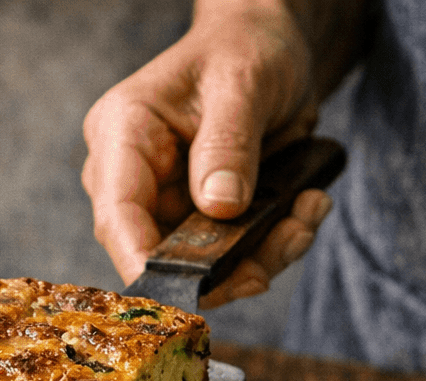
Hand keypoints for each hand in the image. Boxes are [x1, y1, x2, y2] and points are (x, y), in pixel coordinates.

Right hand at [80, 0, 336, 307]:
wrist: (269, 45)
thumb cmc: (246, 47)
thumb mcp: (243, 82)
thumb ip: (229, 142)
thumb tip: (219, 207)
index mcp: (122, 134)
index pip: (118, 214)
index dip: (146, 263)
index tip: (192, 291)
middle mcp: (135, 176)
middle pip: (160, 253)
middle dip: (227, 264)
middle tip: (287, 240)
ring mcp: (168, 202)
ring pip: (202, 264)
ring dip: (262, 254)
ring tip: (307, 212)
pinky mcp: (201, 218)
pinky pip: (232, 254)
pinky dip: (274, 243)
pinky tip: (306, 205)